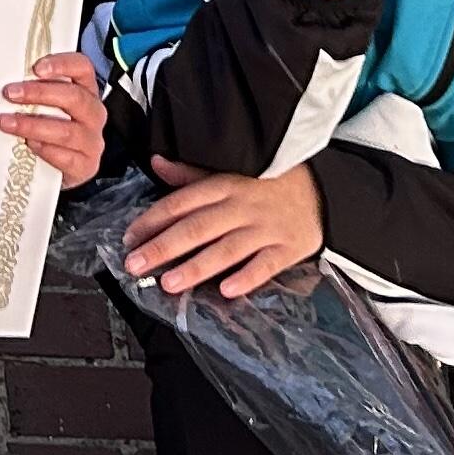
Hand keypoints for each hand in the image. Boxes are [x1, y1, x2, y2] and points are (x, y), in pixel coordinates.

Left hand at [0, 51, 105, 184]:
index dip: (62, 64)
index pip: (83, 68)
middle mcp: (93, 113)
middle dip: (39, 93)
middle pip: (74, 97)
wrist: (60, 168)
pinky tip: (28, 145)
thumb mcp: (45, 105)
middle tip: (10, 93)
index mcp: (86, 90)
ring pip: (66, 131)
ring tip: (6, 122)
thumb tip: (5, 80)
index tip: (36, 68)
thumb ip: (34, 90)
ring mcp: (92, 141)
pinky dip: (44, 149)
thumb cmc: (51, 127)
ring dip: (32, 125)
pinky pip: (66, 157)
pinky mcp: (86, 166)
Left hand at [128, 158, 323, 299]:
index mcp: (225, 184)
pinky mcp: (289, 248)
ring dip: (197, 266)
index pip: (182, 202)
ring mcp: (266, 228)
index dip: (154, 219)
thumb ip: (191, 175)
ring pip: (227, 249)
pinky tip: (228, 291)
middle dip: (164, 247)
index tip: (129, 237)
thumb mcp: (231, 171)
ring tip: (169, 283)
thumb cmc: (268, 183)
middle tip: (136, 265)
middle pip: (198, 227)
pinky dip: (248, 277)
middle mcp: (242, 205)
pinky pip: (266, 265)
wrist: (323, 189)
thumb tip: (156, 163)